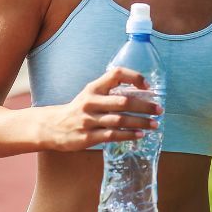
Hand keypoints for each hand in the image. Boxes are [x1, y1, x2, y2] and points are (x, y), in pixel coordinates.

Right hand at [34, 67, 162, 150]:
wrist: (52, 127)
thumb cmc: (78, 109)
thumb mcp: (90, 94)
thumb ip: (110, 92)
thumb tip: (141, 93)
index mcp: (93, 88)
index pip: (116, 74)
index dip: (134, 77)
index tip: (148, 86)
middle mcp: (91, 102)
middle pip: (123, 101)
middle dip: (144, 105)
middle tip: (159, 109)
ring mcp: (89, 120)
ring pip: (120, 120)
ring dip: (140, 122)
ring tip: (154, 124)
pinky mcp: (88, 137)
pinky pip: (113, 135)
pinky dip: (128, 135)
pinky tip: (139, 135)